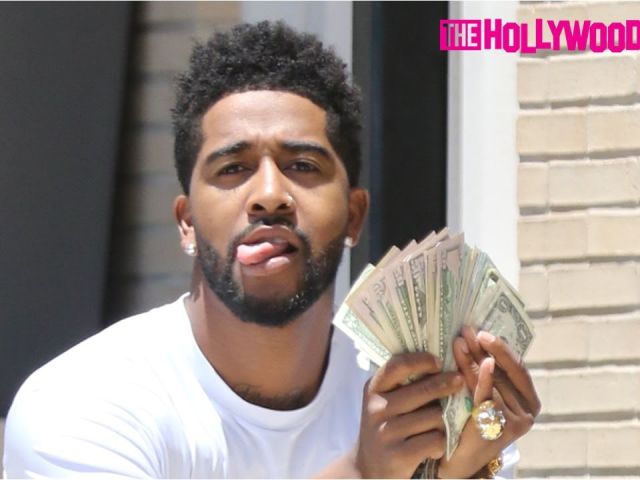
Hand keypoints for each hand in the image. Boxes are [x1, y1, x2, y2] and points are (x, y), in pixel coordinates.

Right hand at [355, 352, 463, 478]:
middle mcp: (377, 408)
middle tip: (460, 380)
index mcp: (373, 389)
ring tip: (442, 424)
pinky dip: (440, 443)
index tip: (438, 362)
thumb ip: (402, 385)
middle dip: (446, 384)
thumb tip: (439, 362)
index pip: (398, 365)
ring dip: (444, 420)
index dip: (421, 360)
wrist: (368, 469)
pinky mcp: (398, 455)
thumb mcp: (383, 402)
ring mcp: (386, 432)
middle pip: (423, 390)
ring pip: (434, 417)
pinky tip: (435, 446)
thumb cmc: (385, 428)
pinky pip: (435, 440)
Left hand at [438, 327, 540, 477]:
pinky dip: (485, 378)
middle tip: (470, 331)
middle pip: (506, 371)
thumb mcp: (482, 391)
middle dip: (487, 349)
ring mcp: (518, 419)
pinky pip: (491, 397)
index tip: (481, 331)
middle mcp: (528, 409)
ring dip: (476, 359)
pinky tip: (482, 363)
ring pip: (494, 382)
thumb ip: (484, 370)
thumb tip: (472, 335)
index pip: (516, 366)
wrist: (459, 456)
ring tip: (459, 342)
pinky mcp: (503, 428)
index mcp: (528, 398)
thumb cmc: (470, 419)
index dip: (500, 347)